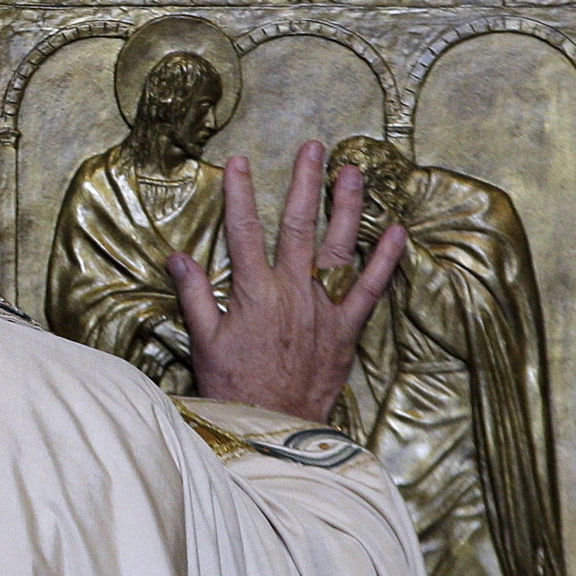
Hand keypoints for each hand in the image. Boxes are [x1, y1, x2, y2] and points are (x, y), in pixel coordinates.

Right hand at [168, 142, 406, 423]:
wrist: (272, 428)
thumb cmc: (234, 387)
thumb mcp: (204, 341)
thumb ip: (195, 295)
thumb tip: (178, 256)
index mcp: (253, 291)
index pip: (244, 230)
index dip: (240, 194)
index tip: (239, 162)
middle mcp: (291, 291)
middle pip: (299, 225)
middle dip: (305, 183)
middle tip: (314, 147)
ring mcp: (323, 307)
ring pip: (337, 246)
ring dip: (347, 206)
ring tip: (352, 172)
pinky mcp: (346, 329)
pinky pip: (371, 288)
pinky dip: (385, 260)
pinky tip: (397, 231)